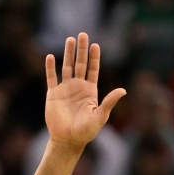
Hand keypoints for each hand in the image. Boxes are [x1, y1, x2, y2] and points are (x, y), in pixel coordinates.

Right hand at [44, 32, 125, 149]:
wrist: (67, 140)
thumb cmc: (86, 131)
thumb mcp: (100, 116)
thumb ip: (109, 102)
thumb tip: (123, 90)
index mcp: (90, 91)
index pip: (92, 69)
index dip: (94, 57)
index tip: (95, 45)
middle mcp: (78, 87)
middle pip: (80, 64)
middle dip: (82, 49)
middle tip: (83, 34)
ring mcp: (65, 89)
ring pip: (67, 67)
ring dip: (68, 54)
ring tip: (70, 39)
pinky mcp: (53, 95)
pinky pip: (51, 78)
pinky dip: (50, 68)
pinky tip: (50, 57)